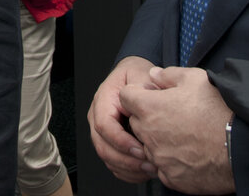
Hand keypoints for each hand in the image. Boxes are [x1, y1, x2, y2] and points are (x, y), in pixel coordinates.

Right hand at [89, 55, 158, 182]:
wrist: (134, 77)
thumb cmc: (137, 76)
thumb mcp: (142, 75)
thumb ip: (144, 88)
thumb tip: (149, 103)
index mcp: (103, 100)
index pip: (104, 125)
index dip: (121, 141)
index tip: (141, 149)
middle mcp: (98, 117)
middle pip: (102, 146)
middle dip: (126, 160)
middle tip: (149, 164)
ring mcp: (102, 132)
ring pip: (107, 158)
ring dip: (128, 169)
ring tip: (151, 169)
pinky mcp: (109, 143)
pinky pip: (113, 163)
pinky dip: (128, 173)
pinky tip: (144, 172)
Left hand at [120, 64, 234, 193]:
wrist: (242, 145)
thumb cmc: (220, 110)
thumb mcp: (195, 79)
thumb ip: (168, 74)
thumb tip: (154, 74)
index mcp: (149, 108)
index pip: (126, 97)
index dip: (138, 93)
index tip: (152, 96)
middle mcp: (149, 134)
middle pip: (136, 123)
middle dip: (147, 117)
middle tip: (172, 116)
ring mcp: (159, 158)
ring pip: (148, 147)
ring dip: (158, 141)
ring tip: (183, 135)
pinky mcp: (172, 178)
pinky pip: (162, 168)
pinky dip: (171, 162)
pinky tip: (188, 153)